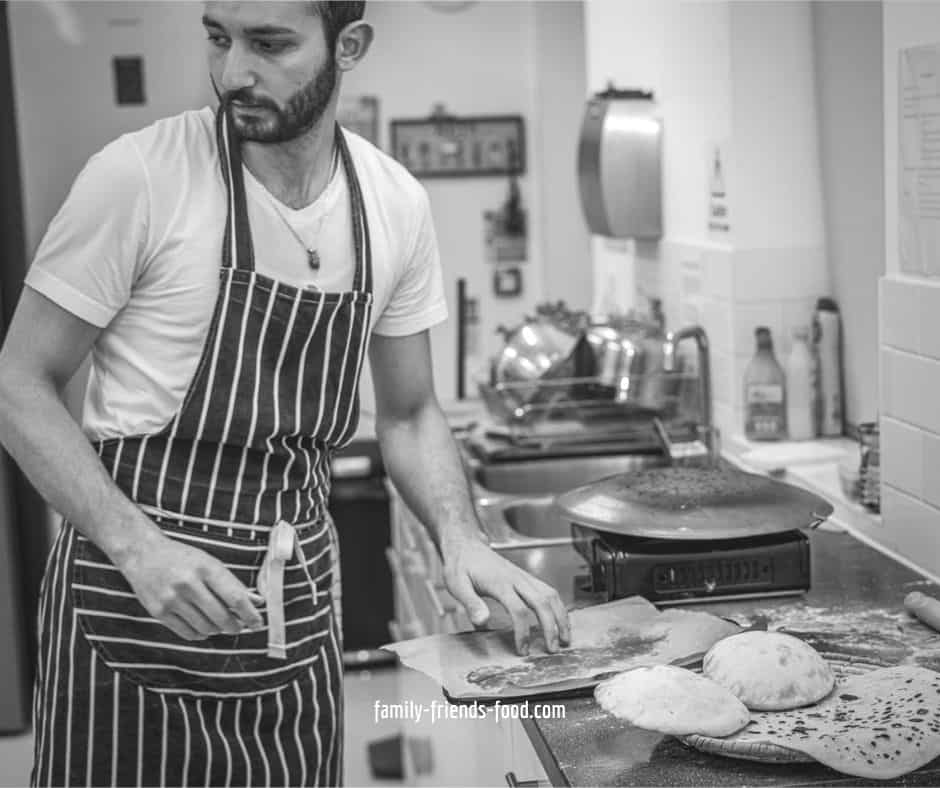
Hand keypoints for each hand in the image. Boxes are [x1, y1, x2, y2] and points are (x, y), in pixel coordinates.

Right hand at [115, 531, 264, 640]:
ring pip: (206, 628)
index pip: (235, 597)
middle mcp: (189, 584)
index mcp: (207, 568)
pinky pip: (187, 633)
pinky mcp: (158, 612)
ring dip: (217, 630)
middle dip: (235, 627)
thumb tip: (257, 602)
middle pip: (222, 617)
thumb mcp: (210, 563)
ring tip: (218, 623)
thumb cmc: (182, 558)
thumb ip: (232, 584)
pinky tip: (202, 626)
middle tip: (238, 627)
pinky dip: (200, 634)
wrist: (143, 553)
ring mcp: (172, 599)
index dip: (250, 614)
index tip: (257, 623)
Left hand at [442, 535, 570, 655]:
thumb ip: (470, 603)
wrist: (466, 545)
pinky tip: (560, 620)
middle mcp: (516, 578)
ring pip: (551, 595)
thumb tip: (482, 622)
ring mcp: (523, 577)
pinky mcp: (526, 577)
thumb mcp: (456, 584)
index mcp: (499, 582)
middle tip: (553, 650)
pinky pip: (549, 591)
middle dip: (551, 627)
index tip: (523, 651)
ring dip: (561, 617)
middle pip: (542, 602)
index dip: (523, 632)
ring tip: (565, 638)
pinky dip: (558, 606)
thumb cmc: (461, 565)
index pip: (518, 610)